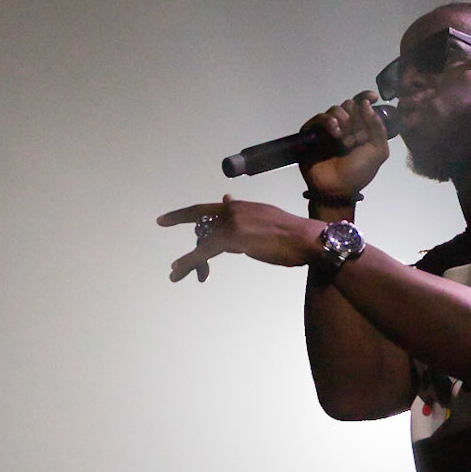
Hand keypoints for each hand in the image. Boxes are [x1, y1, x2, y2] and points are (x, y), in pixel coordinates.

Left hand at [157, 195, 314, 282]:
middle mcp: (232, 211)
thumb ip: (243, 212)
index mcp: (239, 206)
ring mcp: (232, 224)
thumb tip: (226, 199)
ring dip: (188, 261)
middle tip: (185, 266)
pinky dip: (189, 262)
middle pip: (202, 229)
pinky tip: (178, 270)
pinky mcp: (233, 239)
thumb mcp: (264, 216)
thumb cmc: (292, 233)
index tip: (164, 220)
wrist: (306, 239)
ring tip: (176, 272)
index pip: (205, 209)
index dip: (182, 215)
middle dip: (196, 249)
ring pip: (201, 241)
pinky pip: (204, 252)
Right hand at [301, 90, 389, 203]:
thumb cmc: (358, 172)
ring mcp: (328, 129)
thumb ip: (377, 126)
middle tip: (357, 137)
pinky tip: (335, 133)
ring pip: (336, 109)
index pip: (363, 106)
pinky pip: (321, 117)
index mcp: (361, 129)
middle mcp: (345, 126)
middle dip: (356, 118)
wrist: (337, 188)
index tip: (373, 97)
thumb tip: (367, 102)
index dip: (367, 98)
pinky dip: (329, 122)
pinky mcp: (313, 132)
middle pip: (350, 105)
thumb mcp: (378, 151)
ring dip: (344, 123)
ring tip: (345, 141)